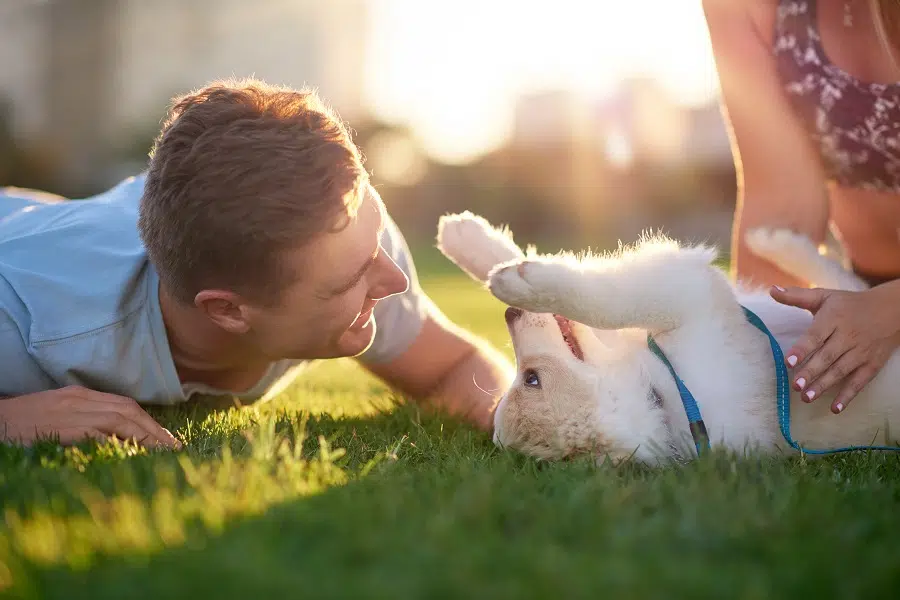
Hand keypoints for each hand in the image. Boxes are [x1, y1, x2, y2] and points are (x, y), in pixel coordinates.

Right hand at [0, 386, 181, 448]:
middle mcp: (81, 399)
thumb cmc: (22, 423)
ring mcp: (73, 411)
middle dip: (155, 429)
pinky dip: (119, 441)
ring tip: (163, 452)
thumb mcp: (58, 416)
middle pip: (128, 410)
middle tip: (175, 447)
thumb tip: (114, 439)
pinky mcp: (64, 426)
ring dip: (146, 435)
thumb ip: (85, 422)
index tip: (166, 439)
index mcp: (81, 395)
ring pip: (120, 418)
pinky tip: (134, 453)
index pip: (125, 405)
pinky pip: (99, 432)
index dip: (149, 422)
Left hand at [770, 281, 899, 413]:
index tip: (789, 361)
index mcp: (834, 318)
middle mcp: (848, 335)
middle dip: (811, 372)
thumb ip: (796, 296)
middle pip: (827, 356)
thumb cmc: (849, 304)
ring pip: (841, 370)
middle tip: (795, 385)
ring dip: (824, 386)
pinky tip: (835, 409)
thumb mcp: (825, 296)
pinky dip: (848, 396)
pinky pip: (859, 382)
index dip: (802, 348)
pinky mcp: (872, 364)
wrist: (892, 310)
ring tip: (806, 397)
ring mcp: (861, 351)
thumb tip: (771, 290)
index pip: (816, 335)